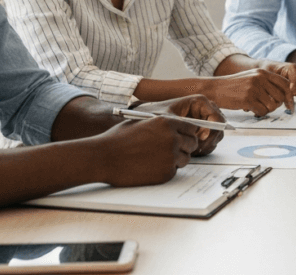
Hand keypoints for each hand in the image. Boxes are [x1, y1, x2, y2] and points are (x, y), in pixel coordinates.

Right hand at [95, 95, 223, 185]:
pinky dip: (165, 170)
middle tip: (174, 150)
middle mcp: (172, 138)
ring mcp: (170, 157)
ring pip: (185, 159)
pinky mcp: (166, 173)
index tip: (184, 137)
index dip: (188, 133)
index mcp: (167, 123)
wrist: (103, 157)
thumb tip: (178, 128)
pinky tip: (149, 167)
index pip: (192, 127)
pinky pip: (173, 171)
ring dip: (176, 159)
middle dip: (185, 146)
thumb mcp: (142, 122)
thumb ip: (162, 125)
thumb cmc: (118, 139)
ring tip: (156, 159)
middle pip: (192, 143)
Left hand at [136, 95, 226, 155]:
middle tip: (196, 148)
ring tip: (191, 150)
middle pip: (220, 128)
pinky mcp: (203, 131)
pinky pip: (211, 141)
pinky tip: (191, 151)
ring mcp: (206, 121)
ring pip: (216, 136)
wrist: (149, 118)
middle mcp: (206, 110)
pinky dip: (203, 148)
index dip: (212, 130)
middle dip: (209, 140)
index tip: (200, 138)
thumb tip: (202, 135)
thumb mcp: (168, 119)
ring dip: (206, 145)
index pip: (217, 118)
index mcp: (200, 102)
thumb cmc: (157, 114)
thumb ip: (185, 125)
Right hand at [202, 65, 295, 115]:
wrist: (216, 88)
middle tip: (269, 106)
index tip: (288, 103)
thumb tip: (284, 95)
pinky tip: (252, 109)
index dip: (289, 95)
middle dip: (277, 104)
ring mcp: (254, 89)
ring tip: (259, 107)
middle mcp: (260, 79)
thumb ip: (266, 83)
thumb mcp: (252, 78)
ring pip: (272, 106)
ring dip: (267, 110)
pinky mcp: (248, 99)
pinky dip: (259, 113)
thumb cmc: (234, 85)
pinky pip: (262, 111)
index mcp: (263, 72)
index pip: (285, 84)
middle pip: (281, 96)